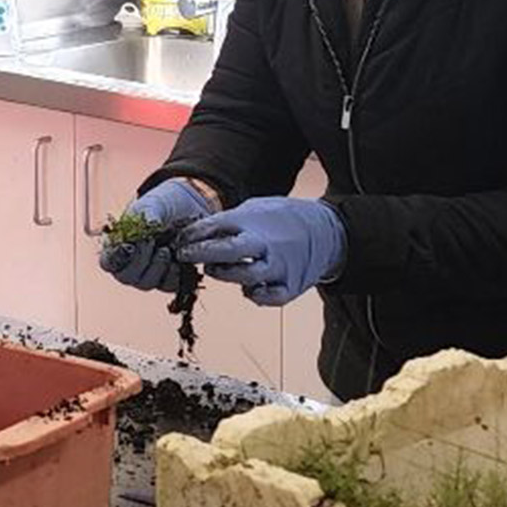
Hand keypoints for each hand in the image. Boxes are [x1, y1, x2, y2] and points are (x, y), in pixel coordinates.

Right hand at [98, 177, 216, 291]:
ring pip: (146, 284)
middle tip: (150, 242)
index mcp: (118, 248)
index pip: (108, 262)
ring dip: (156, 268)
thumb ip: (146, 217)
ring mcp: (149, 275)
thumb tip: (148, 229)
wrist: (186, 209)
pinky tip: (177, 262)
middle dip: (139, 261)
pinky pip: (168, 286)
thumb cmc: (160, 208)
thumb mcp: (151, 206)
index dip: (115, 258)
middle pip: (126, 277)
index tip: (128, 246)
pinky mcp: (169, 279)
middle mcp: (130, 266)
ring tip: (165, 250)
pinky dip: (173, 275)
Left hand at [178, 197, 346, 307]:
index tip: (180, 241)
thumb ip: (228, 221)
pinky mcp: (291, 285)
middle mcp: (267, 243)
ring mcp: (280, 266)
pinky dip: (255, 295)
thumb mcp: (254, 209)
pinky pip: (269, 297)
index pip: (218, 226)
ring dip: (225, 275)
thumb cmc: (281, 219)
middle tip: (185, 255)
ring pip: (246, 276)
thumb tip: (193, 232)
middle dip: (203, 254)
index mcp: (256, 221)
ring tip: (215, 268)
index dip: (194, 235)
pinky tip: (248, 288)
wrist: (326, 230)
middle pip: (229, 251)